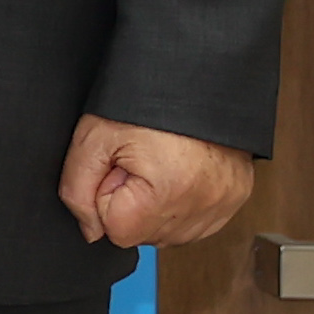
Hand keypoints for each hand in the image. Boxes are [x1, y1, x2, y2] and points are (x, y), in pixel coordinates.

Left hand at [61, 116, 259, 250]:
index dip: (107, 199)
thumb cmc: (141, 104)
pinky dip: (181, 206)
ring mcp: (225, 203)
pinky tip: (175, 176)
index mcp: (167, 192)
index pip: (117, 231)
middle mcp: (203, 204)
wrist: (192, 78)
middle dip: (131, 205)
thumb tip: (90, 230)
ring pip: (172, 234)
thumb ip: (77, 190)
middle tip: (136, 164)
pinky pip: (198, 223)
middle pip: (145, 235)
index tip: (116, 168)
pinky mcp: (237, 198)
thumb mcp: (92, 139)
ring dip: (156, 209)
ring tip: (157, 167)